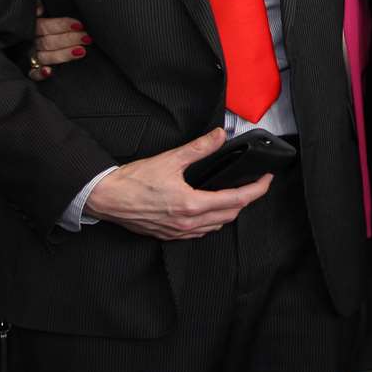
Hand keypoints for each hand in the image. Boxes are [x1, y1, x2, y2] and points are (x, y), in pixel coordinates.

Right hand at [28, 2, 90, 80]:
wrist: (19, 34)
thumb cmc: (40, 17)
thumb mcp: (37, 6)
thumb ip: (36, 4)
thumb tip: (40, 9)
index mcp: (31, 25)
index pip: (46, 27)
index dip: (63, 25)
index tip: (80, 25)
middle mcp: (30, 41)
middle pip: (49, 42)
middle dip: (69, 40)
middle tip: (87, 38)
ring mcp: (29, 55)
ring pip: (45, 57)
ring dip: (63, 55)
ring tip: (82, 51)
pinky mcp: (29, 68)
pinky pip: (31, 73)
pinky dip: (39, 74)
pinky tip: (49, 72)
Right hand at [84, 129, 271, 239]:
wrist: (106, 197)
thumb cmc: (133, 181)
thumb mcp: (170, 159)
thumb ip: (199, 148)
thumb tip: (219, 136)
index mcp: (192, 204)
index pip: (236, 200)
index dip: (256, 190)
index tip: (266, 181)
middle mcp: (188, 222)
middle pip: (230, 215)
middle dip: (246, 200)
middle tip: (254, 186)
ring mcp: (178, 231)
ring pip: (216, 226)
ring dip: (229, 213)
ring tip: (235, 197)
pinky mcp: (168, 234)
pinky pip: (199, 233)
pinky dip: (211, 222)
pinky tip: (209, 211)